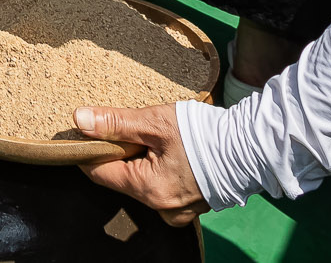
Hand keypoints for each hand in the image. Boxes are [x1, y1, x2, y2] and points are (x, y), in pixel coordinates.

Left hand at [76, 104, 209, 226]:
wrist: (251, 147)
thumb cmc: (204, 134)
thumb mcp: (155, 122)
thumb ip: (115, 122)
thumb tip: (79, 120)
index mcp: (147, 189)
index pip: (99, 172)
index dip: (90, 150)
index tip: (88, 132)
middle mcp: (160, 207)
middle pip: (122, 177)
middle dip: (122, 153)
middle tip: (132, 128)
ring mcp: (178, 210)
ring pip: (143, 183)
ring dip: (143, 161)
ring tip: (157, 138)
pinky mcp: (192, 205)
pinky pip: (164, 188)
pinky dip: (161, 170)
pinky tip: (173, 152)